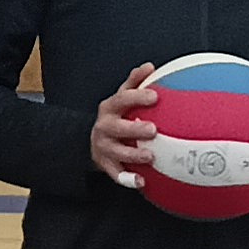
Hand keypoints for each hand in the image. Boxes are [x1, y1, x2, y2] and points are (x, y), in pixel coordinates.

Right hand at [93, 67, 162, 187]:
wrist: (93, 140)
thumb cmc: (116, 115)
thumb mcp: (122, 97)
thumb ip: (134, 82)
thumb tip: (149, 67)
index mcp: (110, 108)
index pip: (123, 99)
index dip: (138, 97)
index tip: (155, 96)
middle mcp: (104, 126)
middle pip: (117, 127)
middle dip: (135, 128)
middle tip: (153, 130)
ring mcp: (103, 146)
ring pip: (116, 152)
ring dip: (133, 154)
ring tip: (151, 157)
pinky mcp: (105, 164)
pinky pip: (116, 174)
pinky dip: (128, 178)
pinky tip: (142, 182)